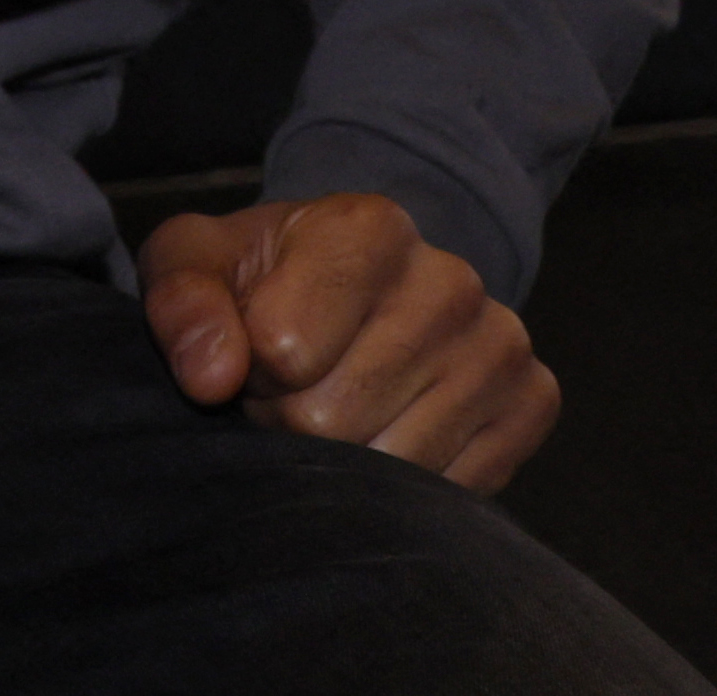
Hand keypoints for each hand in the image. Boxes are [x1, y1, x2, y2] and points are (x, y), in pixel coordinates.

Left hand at [140, 193, 560, 492]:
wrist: (344, 289)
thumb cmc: (259, 279)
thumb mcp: (193, 263)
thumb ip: (182, 302)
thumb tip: (210, 376)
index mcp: (368, 227)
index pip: (283, 349)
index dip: (250, 369)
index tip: (254, 347)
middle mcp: (451, 280)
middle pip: (333, 417)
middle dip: (289, 419)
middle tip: (291, 387)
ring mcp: (501, 343)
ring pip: (392, 464)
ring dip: (343, 457)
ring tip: (334, 404)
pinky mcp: (534, 402)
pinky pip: (451, 490)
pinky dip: (403, 484)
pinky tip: (387, 428)